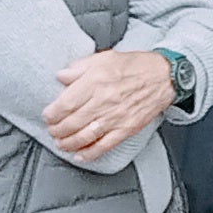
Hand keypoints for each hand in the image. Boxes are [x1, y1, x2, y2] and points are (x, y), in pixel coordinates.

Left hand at [47, 45, 175, 160]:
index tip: (48, 115)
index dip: (52, 113)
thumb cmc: (136, 66)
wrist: (164, 77)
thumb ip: (80, 67)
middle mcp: (104, 101)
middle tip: (52, 130)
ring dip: (68, 143)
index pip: (66, 103)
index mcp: (96, 81)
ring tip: (61, 143)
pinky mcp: (126, 129)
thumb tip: (61, 76)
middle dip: (57, 130)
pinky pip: (104, 145)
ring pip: (85, 136)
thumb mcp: (105, 57)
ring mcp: (116, 117)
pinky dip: (90, 153)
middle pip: (72, 122)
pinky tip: (80, 154)